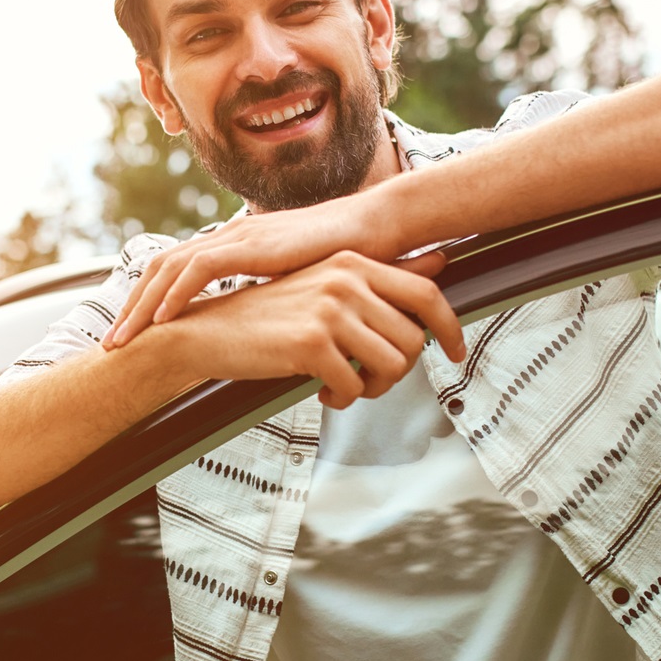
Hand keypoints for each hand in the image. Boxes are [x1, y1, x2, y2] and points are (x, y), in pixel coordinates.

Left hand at [104, 188, 410, 348]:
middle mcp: (230, 236)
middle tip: (112, 343)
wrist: (379, 229)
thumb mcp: (296, 284)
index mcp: (236, 244)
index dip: (149, 301)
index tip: (133, 334)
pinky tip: (162, 319)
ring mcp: (240, 237)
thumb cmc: (347, 259)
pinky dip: (177, 294)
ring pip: (171, 267)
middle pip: (161, 267)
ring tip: (126, 338)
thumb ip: (272, 299)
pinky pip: (202, 268)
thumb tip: (259, 328)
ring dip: (142, 304)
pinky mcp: (255, 244)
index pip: (176, 269)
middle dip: (132, 306)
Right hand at [155, 250, 465, 409]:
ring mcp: (330, 310)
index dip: (450, 329)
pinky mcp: (311, 343)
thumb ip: (380, 278)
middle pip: (413, 340)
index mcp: (352, 263)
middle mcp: (346, 280)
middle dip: (397, 372)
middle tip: (368, 381)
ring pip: (392, 366)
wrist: (205, 332)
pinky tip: (320, 391)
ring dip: (372, 389)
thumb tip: (439, 262)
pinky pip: (355, 386)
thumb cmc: (267, 315)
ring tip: (345, 386)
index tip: (455, 354)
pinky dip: (343, 398)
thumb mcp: (324, 285)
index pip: (428, 295)